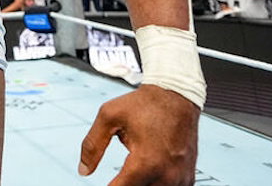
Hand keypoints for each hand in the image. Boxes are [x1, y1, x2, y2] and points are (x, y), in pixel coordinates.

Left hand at [80, 86, 198, 184]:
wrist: (177, 95)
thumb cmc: (144, 104)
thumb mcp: (109, 116)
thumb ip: (92, 145)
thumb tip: (83, 171)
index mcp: (146, 162)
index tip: (104, 183)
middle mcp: (167, 175)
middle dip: (123, 185)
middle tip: (119, 173)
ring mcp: (180, 179)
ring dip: (140, 184)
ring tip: (132, 168)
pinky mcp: (188, 178)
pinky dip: (155, 184)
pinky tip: (147, 175)